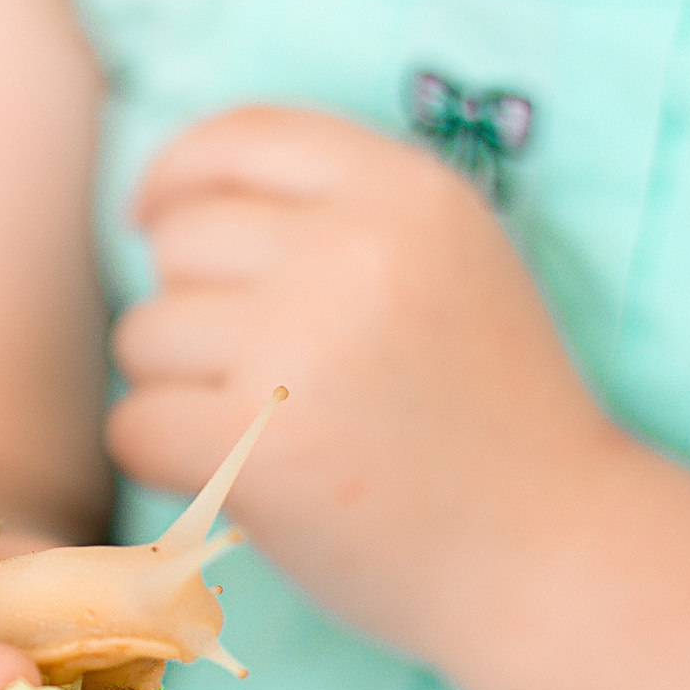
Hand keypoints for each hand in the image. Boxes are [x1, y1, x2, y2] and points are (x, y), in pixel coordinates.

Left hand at [107, 106, 631, 666]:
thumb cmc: (490, 415)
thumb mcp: (453, 262)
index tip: (156, 224)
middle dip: (193, 306)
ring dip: (177, 387)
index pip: (241, 138)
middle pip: (180, 241)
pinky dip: (163, 460)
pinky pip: (133, 425)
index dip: (177, 177)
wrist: (556, 552)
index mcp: (408, 191)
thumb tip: (168, 202)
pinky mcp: (259, 449)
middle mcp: (354, 252)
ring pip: (145, 335)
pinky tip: (232, 478)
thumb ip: (340, 209)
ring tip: (267, 429)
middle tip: (261, 374)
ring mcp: (303, 348)